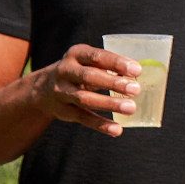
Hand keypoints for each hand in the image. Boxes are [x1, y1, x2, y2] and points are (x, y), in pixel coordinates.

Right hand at [26, 44, 142, 137]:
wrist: (44, 88)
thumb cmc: (80, 71)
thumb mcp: (89, 62)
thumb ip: (110, 66)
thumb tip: (139, 75)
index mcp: (76, 54)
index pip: (97, 56)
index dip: (117, 63)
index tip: (137, 70)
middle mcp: (65, 71)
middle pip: (89, 77)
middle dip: (113, 83)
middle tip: (136, 89)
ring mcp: (61, 92)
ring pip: (85, 99)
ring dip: (109, 104)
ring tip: (131, 108)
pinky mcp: (63, 111)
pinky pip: (82, 118)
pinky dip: (100, 124)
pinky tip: (117, 129)